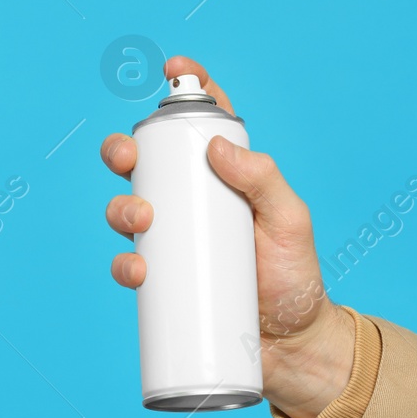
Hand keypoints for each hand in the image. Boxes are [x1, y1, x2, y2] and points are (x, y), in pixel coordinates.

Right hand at [101, 55, 354, 417]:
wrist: (290, 348)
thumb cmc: (295, 279)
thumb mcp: (291, 222)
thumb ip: (265, 180)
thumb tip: (218, 146)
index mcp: (225, 177)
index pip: (203, 121)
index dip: (187, 87)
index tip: (175, 69)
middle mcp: (192, 203)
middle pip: (145, 162)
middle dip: (124, 150)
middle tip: (129, 159)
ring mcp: (173, 242)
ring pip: (127, 209)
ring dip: (120, 206)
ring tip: (141, 221)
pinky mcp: (162, 283)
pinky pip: (128, 266)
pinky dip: (125, 265)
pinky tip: (138, 270)